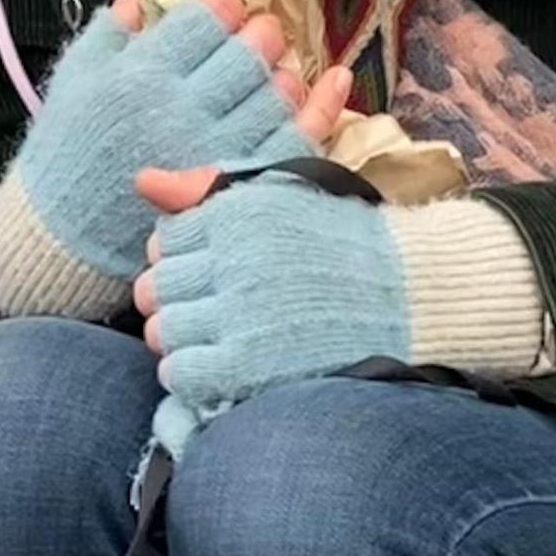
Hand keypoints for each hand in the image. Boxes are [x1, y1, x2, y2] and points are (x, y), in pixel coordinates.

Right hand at [7, 0, 355, 285]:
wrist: (66, 240)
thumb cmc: (66, 160)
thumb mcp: (72, 89)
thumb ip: (104, 40)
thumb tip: (136, 2)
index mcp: (142, 76)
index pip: (200, 23)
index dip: (223, 4)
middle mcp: (183, 108)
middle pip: (243, 55)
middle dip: (259, 34)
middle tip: (262, 32)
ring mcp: (214, 148)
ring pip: (272, 95)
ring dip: (284, 70)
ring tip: (280, 65)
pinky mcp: (236, 186)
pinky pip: (289, 142)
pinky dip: (318, 110)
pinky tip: (333, 82)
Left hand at [136, 173, 412, 451]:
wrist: (412, 294)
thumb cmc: (346, 242)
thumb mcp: (282, 194)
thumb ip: (208, 188)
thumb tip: (143, 181)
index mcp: (237, 214)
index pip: (163, 240)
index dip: (178, 259)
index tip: (204, 271)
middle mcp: (232, 260)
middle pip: (156, 288)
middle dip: (171, 300)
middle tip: (203, 310)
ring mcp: (239, 314)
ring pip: (163, 332)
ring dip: (179, 339)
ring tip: (211, 340)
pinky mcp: (249, 364)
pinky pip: (183, 372)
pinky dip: (188, 373)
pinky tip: (214, 368)